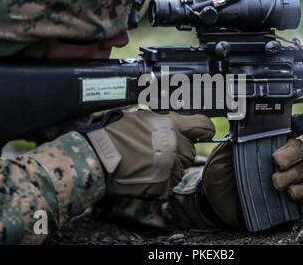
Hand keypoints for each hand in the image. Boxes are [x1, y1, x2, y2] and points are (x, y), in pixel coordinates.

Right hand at [84, 110, 214, 198]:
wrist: (98, 156)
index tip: (204, 132)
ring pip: (181, 170)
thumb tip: (178, 125)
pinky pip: (169, 184)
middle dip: (179, 152)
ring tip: (148, 163)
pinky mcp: (162, 185)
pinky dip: (160, 182)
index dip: (204, 128)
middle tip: (159, 150)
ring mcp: (170, 167)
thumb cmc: (115, 134)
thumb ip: (165, 122)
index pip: (203, 126)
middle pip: (191, 152)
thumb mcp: (142, 117)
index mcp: (171, 126)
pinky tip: (145, 174)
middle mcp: (175, 146)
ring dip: (170, 167)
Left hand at [202, 113, 302, 225]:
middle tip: (277, 162)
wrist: (216, 201)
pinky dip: (300, 191)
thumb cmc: (221, 171)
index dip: (300, 123)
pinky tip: (290, 192)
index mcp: (266, 141)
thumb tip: (244, 122)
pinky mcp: (288, 197)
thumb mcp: (224, 152)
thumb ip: (236, 138)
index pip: (288, 128)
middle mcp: (280, 156)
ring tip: (275, 183)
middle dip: (292, 154)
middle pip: (300, 149)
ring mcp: (286, 176)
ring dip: (293, 175)